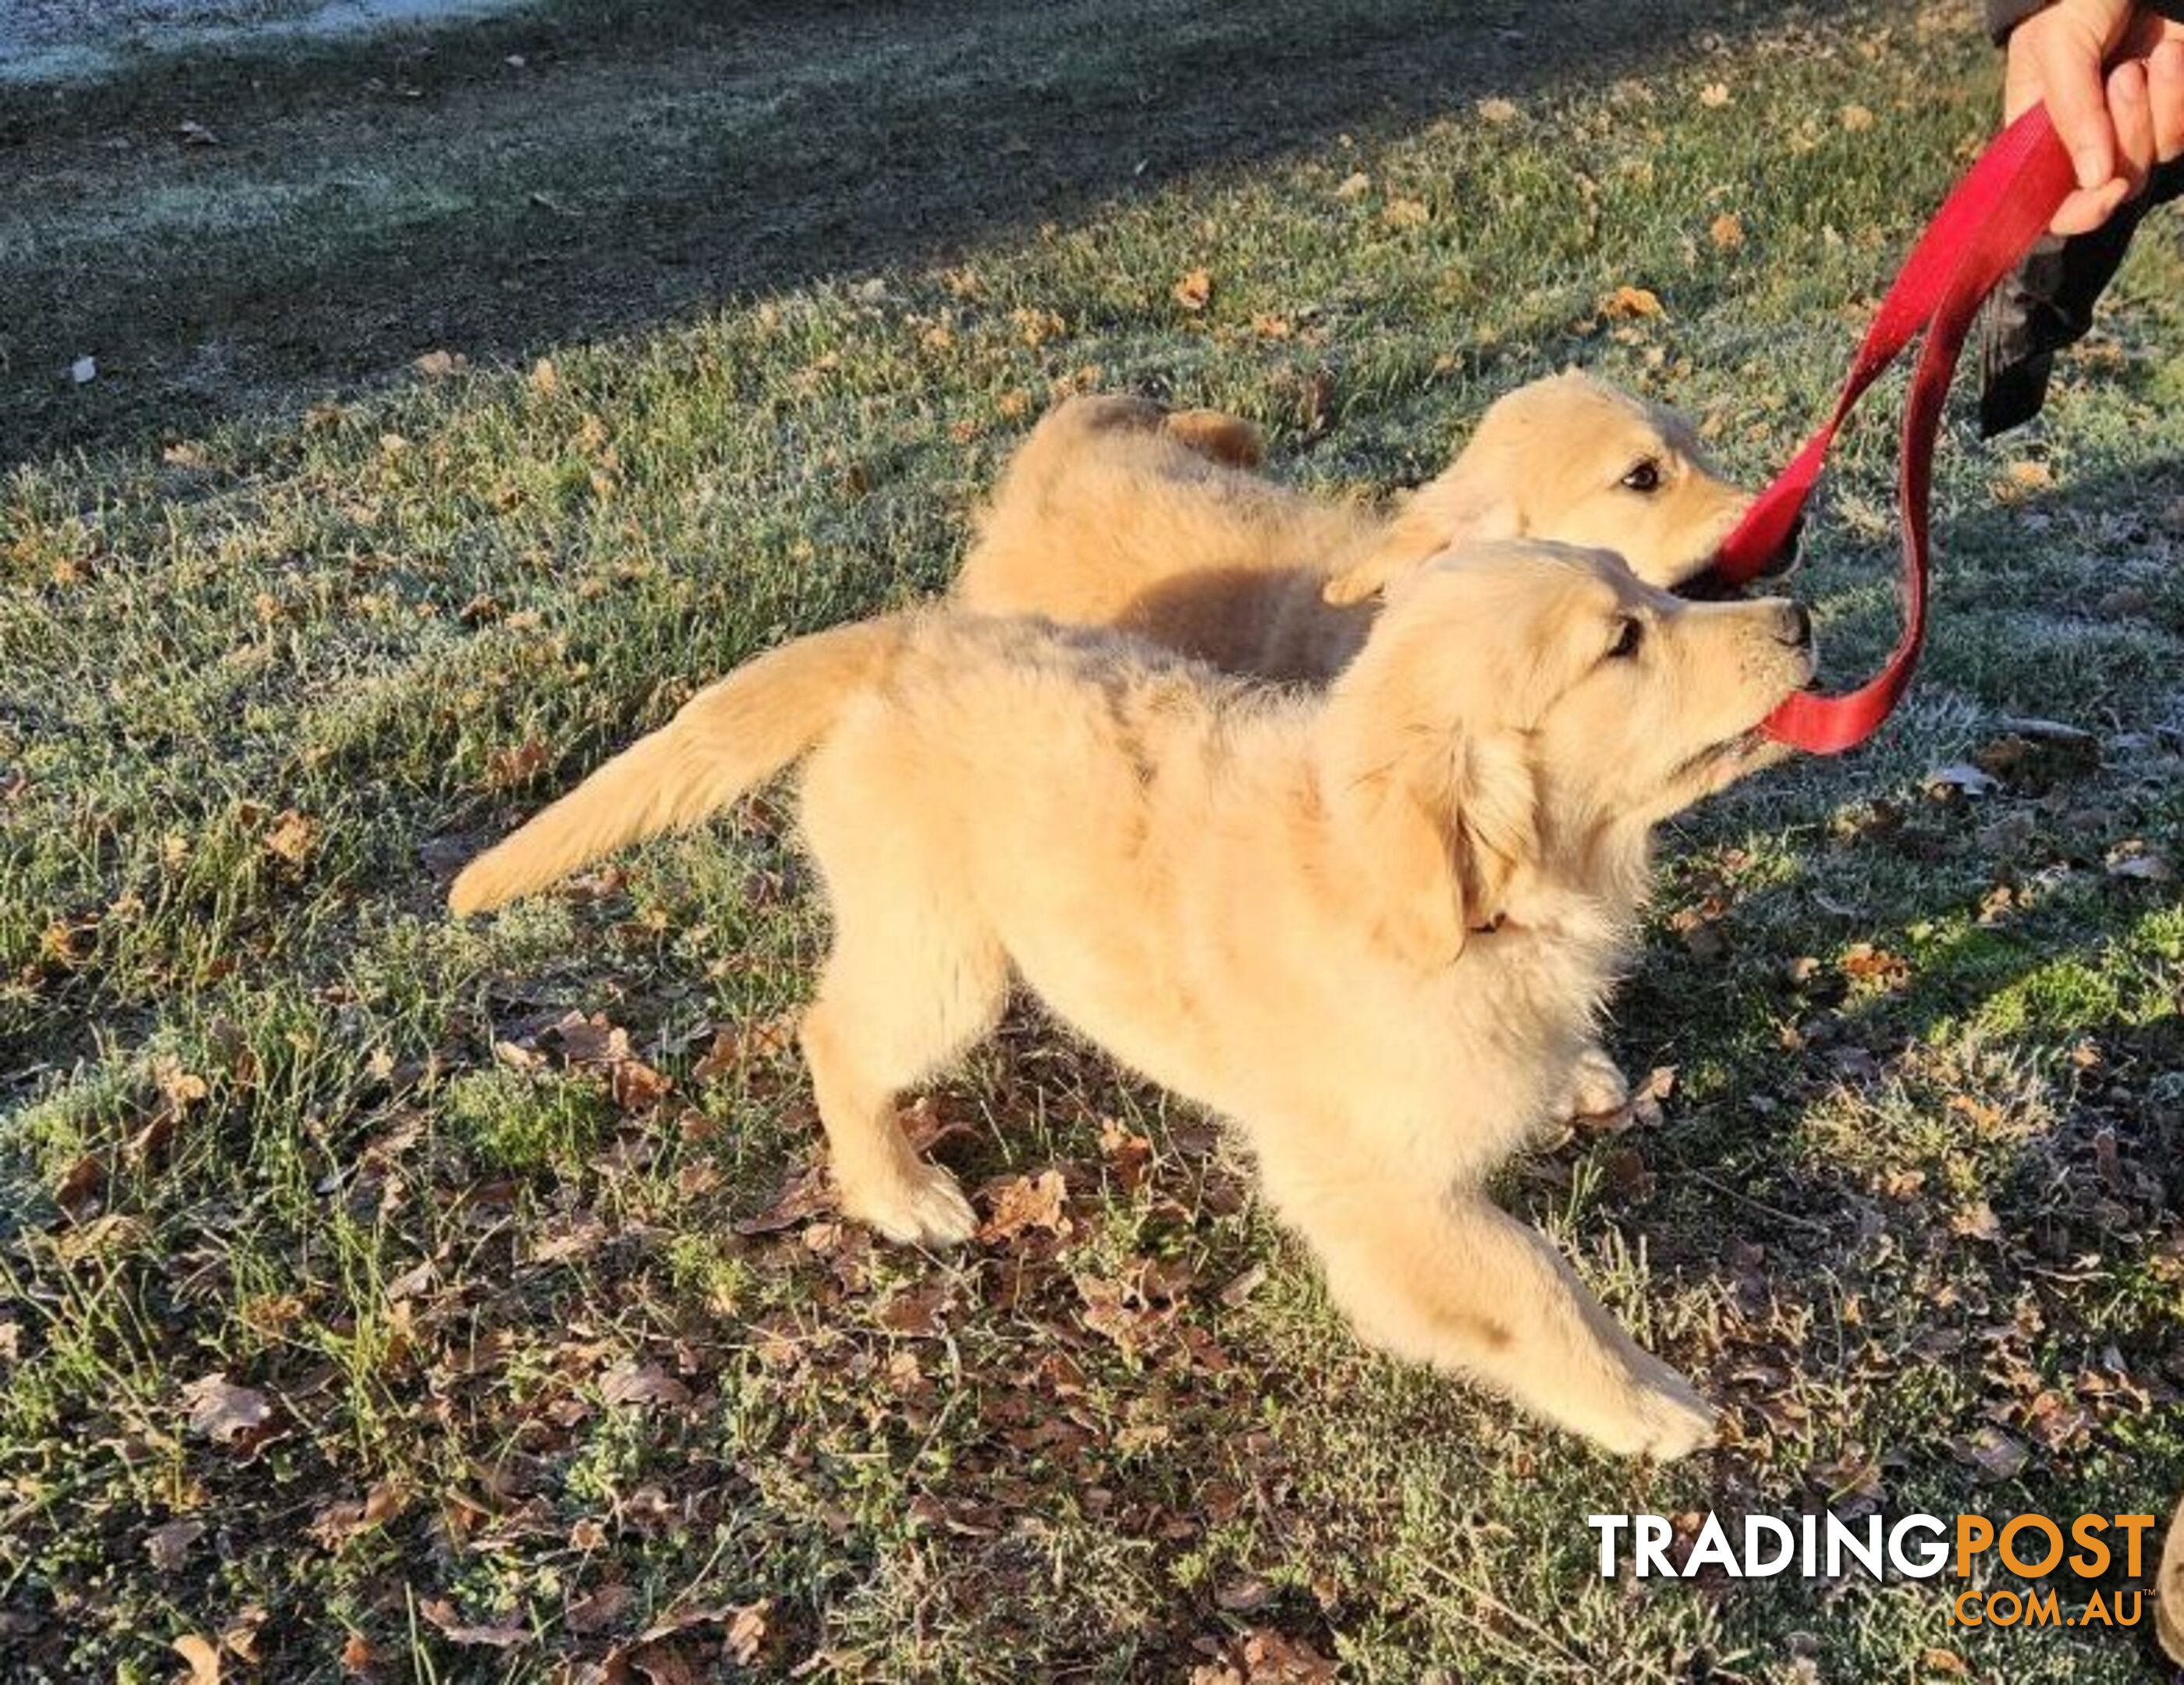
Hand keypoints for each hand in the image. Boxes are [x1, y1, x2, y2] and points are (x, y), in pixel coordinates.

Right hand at [2004, 0, 2183, 233]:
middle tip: (2123, 76)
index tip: (2108, 193)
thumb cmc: (2073, 0)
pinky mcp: (2173, 101)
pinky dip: (2182, 96)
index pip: (2050, 201)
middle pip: (2112, 182)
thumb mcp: (2058, 50)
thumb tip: (2094, 182)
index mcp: (2039, 135)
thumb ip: (2071, 115)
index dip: (2077, 212)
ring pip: (2155, 156)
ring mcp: (2133, 118)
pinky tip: (2173, 53)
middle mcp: (2086, 136)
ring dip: (2156, 110)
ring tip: (2145, 60)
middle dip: (2127, 135)